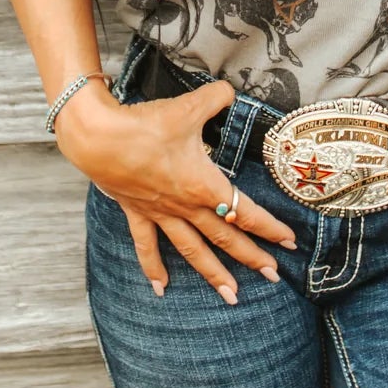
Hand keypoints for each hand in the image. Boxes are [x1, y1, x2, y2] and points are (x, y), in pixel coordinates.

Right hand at [56, 78, 297, 303]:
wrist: (99, 139)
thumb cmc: (145, 126)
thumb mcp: (189, 106)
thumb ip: (217, 97)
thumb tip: (230, 91)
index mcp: (203, 185)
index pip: (245, 211)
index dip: (269, 227)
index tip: (289, 241)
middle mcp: (185, 206)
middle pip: (225, 237)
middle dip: (251, 256)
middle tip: (273, 274)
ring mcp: (161, 213)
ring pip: (193, 250)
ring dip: (213, 273)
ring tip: (231, 296)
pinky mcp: (138, 212)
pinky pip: (147, 245)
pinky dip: (154, 267)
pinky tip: (160, 288)